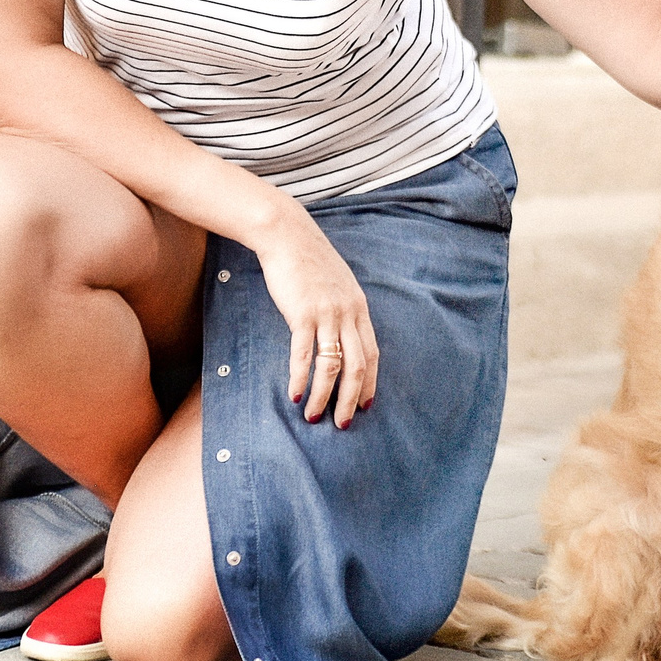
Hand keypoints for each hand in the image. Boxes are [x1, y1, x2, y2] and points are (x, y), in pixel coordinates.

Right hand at [256, 211, 378, 426]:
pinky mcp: (302, 314)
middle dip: (351, 399)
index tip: (365, 406)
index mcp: (359, 308)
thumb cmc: (309, 262)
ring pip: (332, 366)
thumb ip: (343, 310)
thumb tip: (341, 335)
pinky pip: (303, 355)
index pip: (371, 354)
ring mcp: (327, 314)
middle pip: (357, 366)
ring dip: (324, 396)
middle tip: (343, 423)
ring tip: (315, 417)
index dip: (370, 383)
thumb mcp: (338, 285)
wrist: (288, 236)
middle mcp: (348, 314)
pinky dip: (301, 379)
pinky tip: (296, 395)